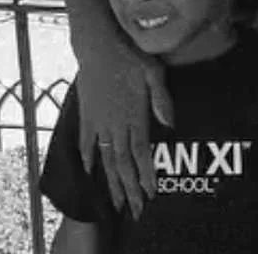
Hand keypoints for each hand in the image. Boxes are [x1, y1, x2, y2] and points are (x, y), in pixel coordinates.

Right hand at [75, 34, 174, 217]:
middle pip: (123, 163)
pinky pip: (86, 142)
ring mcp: (99, 121)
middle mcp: (115, 124)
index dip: (145, 174)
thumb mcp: (154, 73)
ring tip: (115, 202)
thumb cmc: (131, 56)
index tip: (150, 193)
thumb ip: (162, 99)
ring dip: (111, 181)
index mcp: (134, 116)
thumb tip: (171, 123)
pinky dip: (88, 158)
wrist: (97, 46)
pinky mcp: (87, 115)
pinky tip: (90, 172)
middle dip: (130, 188)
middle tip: (135, 211)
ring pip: (106, 159)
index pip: (141, 153)